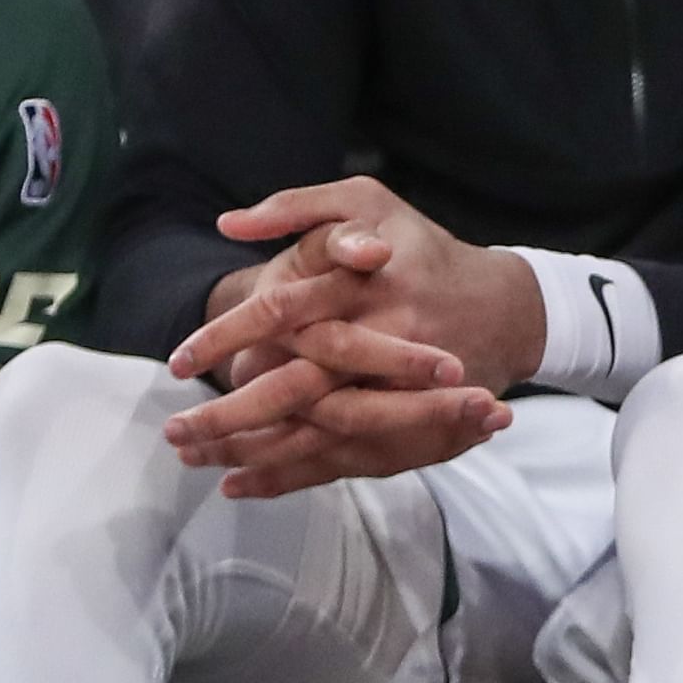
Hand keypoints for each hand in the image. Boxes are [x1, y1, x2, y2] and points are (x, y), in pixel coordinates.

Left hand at [161, 178, 544, 496]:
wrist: (506, 308)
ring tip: (193, 457)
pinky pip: (344, 459)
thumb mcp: (369, 201)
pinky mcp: (410, 428)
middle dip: (229, 416)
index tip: (178, 361)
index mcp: (366, 283)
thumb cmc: (424, 251)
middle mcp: (383, 340)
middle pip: (294, 389)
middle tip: (176, 432)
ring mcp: (401, 390)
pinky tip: (241, 481)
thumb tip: (228, 224)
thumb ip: (298, 206)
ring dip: (250, 451)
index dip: (226, 336)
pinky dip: (289, 474)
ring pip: (314, 432)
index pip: (281, 311)